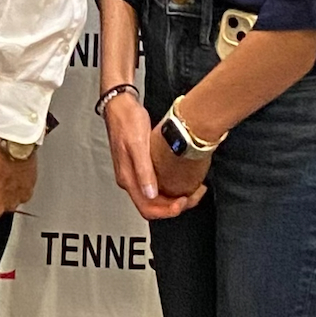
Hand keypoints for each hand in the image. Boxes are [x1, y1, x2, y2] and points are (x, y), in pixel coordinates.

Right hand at [104, 93, 206, 219]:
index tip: (184, 200)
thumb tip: (150, 194)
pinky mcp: (141, 168)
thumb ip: (143, 171)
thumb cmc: (127, 121)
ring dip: (174, 199)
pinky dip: (171, 189)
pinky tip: (183, 181)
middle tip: (195, 195)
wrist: (120, 106)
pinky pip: (157, 187)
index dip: (168, 210)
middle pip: (153, 207)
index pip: (147, 208)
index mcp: (128, 178)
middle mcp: (130, 180)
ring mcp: (135, 175)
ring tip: (193, 190)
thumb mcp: (138, 145)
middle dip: (175, 206)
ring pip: (156, 199)